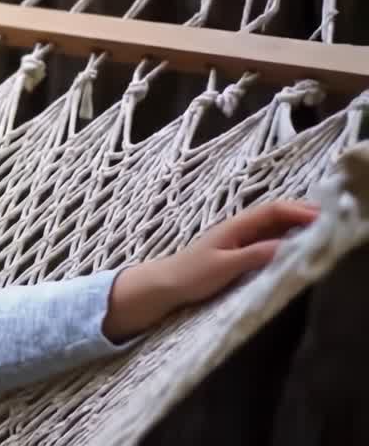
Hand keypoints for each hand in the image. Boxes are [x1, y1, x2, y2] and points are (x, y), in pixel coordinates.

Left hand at [102, 199, 319, 341]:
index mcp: (235, 226)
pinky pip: (268, 241)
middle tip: (332, 220)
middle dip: (303, 214)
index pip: (273, 211)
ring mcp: (239, 240)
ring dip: (296, 226)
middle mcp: (239, 229)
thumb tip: (287, 246)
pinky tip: (297, 246)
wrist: (165, 286)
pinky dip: (286, 239)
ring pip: (274, 227)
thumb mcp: (224, 266)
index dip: (299, 211)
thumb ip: (253, 255)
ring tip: (322, 231)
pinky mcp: (239, 253)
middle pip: (277, 215)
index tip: (324, 217)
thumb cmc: (190, 275)